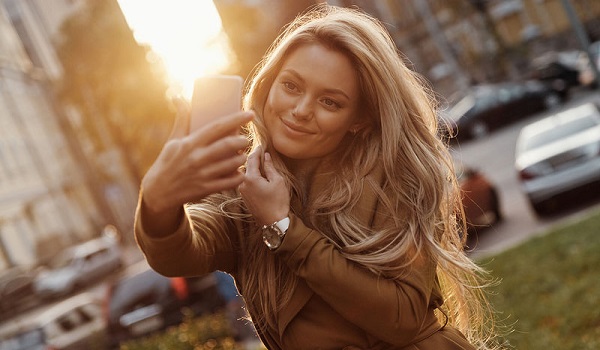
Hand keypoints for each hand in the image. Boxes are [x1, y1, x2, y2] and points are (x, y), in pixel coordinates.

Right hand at [140, 98, 251, 234]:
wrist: (159, 191)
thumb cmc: (169, 161)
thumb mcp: (174, 140)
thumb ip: (182, 119)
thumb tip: (178, 96)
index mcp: (190, 143)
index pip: (217, 127)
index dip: (236, 119)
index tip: (250, 114)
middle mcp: (197, 158)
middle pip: (228, 145)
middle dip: (242, 141)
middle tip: (246, 139)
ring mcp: (202, 174)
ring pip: (232, 164)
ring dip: (242, 158)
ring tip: (242, 154)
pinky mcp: (206, 189)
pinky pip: (230, 182)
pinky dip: (239, 176)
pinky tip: (240, 172)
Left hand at [239, 147, 289, 224]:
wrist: (273, 222)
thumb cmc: (278, 202)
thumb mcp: (277, 181)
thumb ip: (270, 167)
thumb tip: (266, 156)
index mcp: (250, 178)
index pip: (251, 158)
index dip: (257, 150)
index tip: (262, 145)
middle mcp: (242, 183)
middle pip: (245, 165)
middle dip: (252, 158)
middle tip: (260, 151)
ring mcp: (241, 190)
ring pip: (244, 173)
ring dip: (251, 167)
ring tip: (259, 161)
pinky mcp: (243, 196)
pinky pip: (245, 181)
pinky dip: (250, 175)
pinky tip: (258, 174)